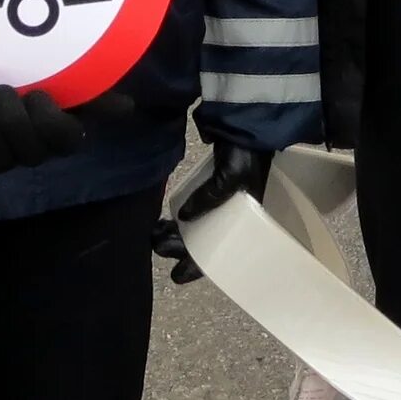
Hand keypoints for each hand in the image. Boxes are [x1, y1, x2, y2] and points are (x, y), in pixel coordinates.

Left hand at [0, 86, 132, 179]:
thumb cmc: (27, 92)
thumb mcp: (63, 88)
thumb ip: (92, 94)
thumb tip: (127, 106)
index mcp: (59, 137)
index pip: (61, 137)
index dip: (46, 117)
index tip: (36, 95)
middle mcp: (32, 157)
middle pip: (22, 140)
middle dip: (6, 108)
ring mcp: (0, 166)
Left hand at [151, 142, 271, 283]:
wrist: (244, 123)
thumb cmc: (245, 156)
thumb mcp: (231, 179)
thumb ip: (209, 197)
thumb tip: (184, 217)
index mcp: (242, 222)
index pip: (218, 254)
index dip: (196, 267)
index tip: (176, 276)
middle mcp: (229, 216)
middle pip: (200, 242)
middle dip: (177, 246)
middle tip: (157, 244)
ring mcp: (216, 201)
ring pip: (192, 228)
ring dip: (172, 233)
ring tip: (154, 233)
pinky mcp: (205, 187)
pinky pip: (189, 210)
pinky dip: (174, 218)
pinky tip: (160, 219)